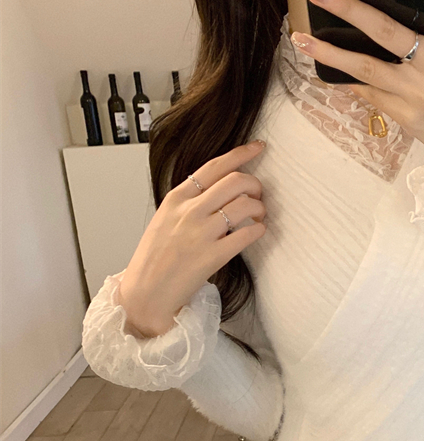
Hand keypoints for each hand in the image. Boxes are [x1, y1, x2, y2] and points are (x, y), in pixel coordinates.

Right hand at [119, 141, 268, 337]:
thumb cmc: (155, 258)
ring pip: (244, 204)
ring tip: (258, 216)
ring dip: (259, 207)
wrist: (146, 293)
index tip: (259, 148)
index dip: (241, 154)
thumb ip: (189, 202)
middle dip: (255, 184)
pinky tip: (257, 231)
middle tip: (259, 194)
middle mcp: (189, 212)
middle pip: (235, 181)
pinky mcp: (213, 256)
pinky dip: (259, 229)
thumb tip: (219, 190)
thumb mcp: (165, 219)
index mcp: (176, 199)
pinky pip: (247, 234)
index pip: (214, 167)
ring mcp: (201, 233)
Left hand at [292, 0, 423, 171]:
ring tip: (300, 39)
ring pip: (366, 67)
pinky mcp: (405, 114)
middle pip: (384, 30)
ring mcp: (416, 92)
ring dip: (330, 53)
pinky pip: (370, 92)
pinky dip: (348, 79)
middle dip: (346, 7)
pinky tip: (326, 69)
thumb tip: (395, 6)